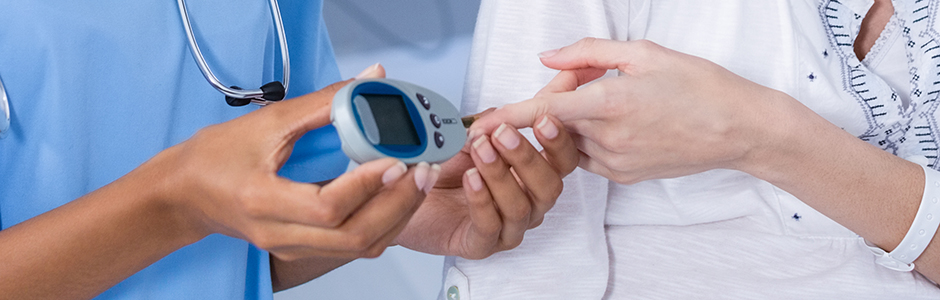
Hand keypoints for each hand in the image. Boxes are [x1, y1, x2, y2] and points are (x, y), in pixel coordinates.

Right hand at [147, 64, 436, 259]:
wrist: (185, 195)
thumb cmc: (215, 158)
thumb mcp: (266, 121)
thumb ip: (324, 103)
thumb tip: (370, 82)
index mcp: (262, 202)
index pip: (326, 208)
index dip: (365, 185)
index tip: (394, 158)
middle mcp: (280, 234)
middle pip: (354, 236)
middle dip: (398, 203)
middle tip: (421, 168)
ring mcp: (293, 248)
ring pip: (360, 246)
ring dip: (398, 213)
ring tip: (418, 178)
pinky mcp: (304, 250)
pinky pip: (355, 245)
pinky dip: (385, 221)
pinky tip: (398, 194)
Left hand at [395, 114, 578, 258]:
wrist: (403, 192)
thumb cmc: (444, 165)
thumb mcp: (476, 131)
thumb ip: (507, 113)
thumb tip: (549, 79)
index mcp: (534, 176)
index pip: (563, 161)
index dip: (559, 141)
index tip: (544, 117)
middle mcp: (528, 203)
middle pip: (549, 186)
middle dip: (527, 156)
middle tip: (503, 133)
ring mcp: (507, 227)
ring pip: (520, 206)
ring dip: (500, 174)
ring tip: (480, 149)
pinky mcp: (480, 245)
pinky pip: (490, 226)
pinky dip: (481, 200)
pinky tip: (470, 178)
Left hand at [469, 38, 779, 183]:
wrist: (739, 129)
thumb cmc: (698, 86)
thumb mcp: (643, 53)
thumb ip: (587, 53)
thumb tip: (547, 57)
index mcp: (609, 103)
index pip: (542, 112)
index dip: (507, 117)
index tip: (479, 124)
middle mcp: (607, 138)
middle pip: (555, 120)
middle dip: (557, 95)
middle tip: (583, 72)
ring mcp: (614, 161)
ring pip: (571, 138)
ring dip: (573, 118)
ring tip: (609, 95)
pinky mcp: (623, 176)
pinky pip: (588, 155)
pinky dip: (589, 136)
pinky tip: (618, 119)